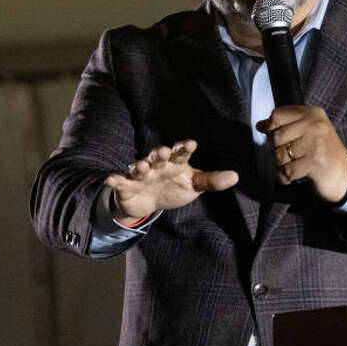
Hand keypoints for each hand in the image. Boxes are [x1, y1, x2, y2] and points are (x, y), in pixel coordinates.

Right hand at [103, 140, 237, 222]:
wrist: (147, 202)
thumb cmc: (173, 187)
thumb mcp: (193, 184)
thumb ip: (212, 181)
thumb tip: (236, 177)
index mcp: (175, 162)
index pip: (181, 152)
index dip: (185, 147)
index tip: (191, 143)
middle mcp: (157, 164)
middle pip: (158, 156)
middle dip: (160, 153)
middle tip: (164, 151)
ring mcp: (140, 173)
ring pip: (139, 166)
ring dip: (139, 165)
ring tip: (141, 166)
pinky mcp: (126, 184)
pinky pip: (119, 181)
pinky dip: (114, 179)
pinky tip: (110, 179)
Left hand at [257, 106, 346, 202]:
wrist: (346, 173)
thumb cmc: (324, 152)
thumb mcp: (309, 131)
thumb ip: (287, 125)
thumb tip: (261, 125)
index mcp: (312, 113)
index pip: (278, 114)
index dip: (270, 127)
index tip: (271, 134)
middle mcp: (315, 125)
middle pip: (276, 136)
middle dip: (275, 150)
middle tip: (286, 156)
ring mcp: (316, 143)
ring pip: (280, 154)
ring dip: (281, 165)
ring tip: (292, 165)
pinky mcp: (315, 162)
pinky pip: (287, 171)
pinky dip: (285, 177)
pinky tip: (293, 175)